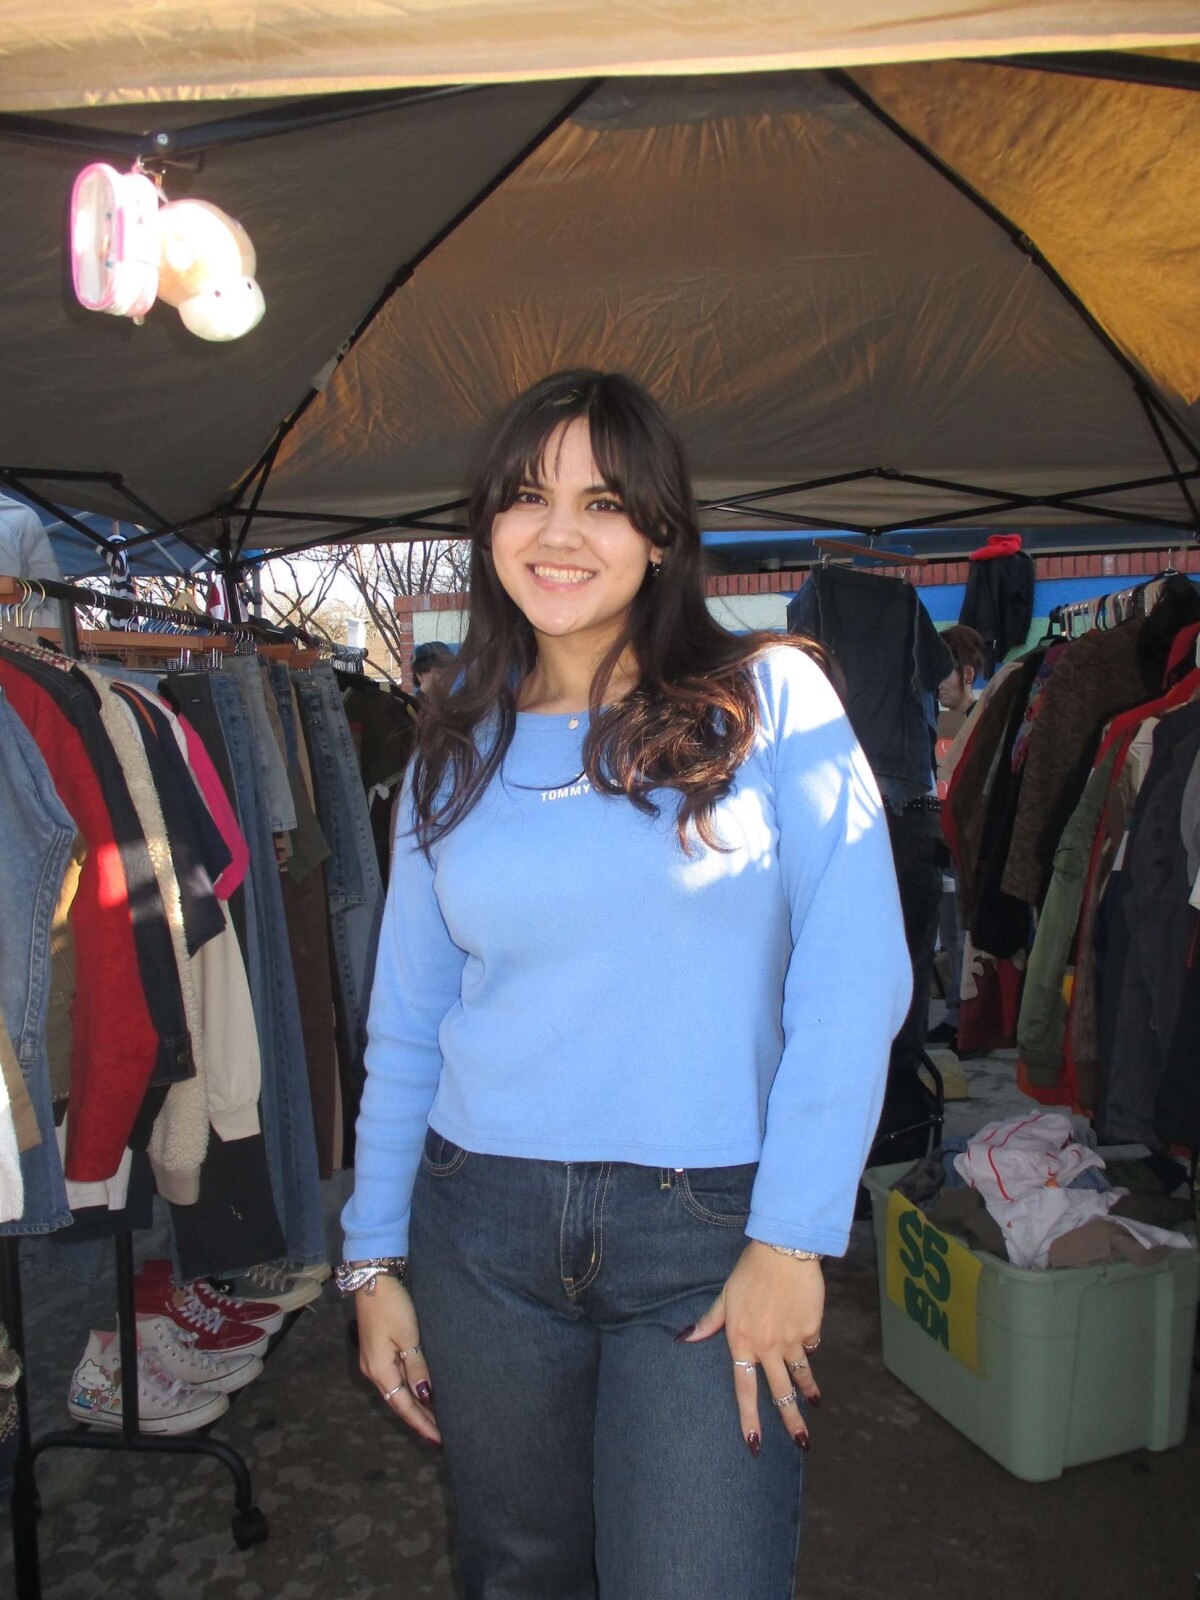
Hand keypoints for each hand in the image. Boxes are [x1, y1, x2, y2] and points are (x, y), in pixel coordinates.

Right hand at [355, 1274, 440, 1443]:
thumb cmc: (392, 1306)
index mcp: (380, 1370)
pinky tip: (420, 1392)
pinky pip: (395, 1379)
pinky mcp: (377, 1351)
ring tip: (434, 1418)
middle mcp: (374, 1371)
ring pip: (396, 1391)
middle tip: (441, 1434)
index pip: (404, 1405)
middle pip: (399, 1402)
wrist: (372, 1280)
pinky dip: (408, 1389)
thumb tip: (425, 1395)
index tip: (439, 1438)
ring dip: (414, 1405)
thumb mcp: (408, 1336)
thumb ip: (417, 1366)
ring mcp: (373, 1361)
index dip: (421, 1422)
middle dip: (419, 1418)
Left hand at [679, 1241, 823, 1454]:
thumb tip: (683, 1338)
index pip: (744, 1388)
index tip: (755, 1443)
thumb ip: (709, 1322)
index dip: (749, 1418)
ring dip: (809, 1392)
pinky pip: (811, 1345)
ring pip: (801, 1375)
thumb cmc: (749, 1272)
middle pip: (781, 1393)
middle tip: (802, 1444)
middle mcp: (767, 1346)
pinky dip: (809, 1346)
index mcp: (742, 1341)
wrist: (783, 1251)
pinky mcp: (811, 1328)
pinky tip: (808, 1342)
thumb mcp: (725, 1297)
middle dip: (792, 1422)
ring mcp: (792, 1340)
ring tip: (814, 1404)